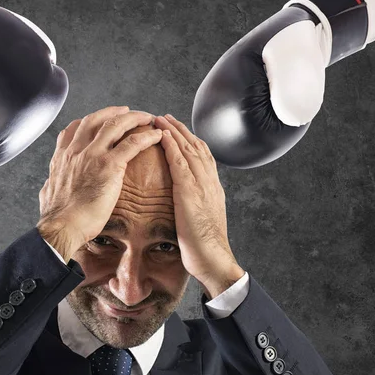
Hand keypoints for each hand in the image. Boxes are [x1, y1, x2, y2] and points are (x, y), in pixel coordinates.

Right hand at [37, 106, 162, 262]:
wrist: (62, 226)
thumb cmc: (56, 218)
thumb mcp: (47, 193)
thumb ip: (51, 184)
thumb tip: (49, 186)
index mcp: (62, 157)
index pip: (73, 128)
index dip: (88, 121)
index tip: (99, 121)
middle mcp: (76, 151)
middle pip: (95, 119)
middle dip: (113, 112)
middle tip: (126, 111)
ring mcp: (92, 155)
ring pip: (115, 124)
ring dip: (133, 118)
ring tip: (145, 118)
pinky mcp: (109, 165)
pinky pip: (132, 143)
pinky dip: (146, 137)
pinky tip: (156, 136)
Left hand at [154, 114, 242, 288]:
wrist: (213, 258)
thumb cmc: (204, 244)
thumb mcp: (202, 217)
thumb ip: (196, 202)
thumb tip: (185, 198)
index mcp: (212, 186)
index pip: (202, 155)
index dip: (189, 139)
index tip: (177, 129)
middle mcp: (210, 181)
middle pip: (196, 146)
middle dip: (180, 129)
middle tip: (166, 116)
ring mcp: (202, 185)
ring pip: (189, 149)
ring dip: (174, 131)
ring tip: (161, 118)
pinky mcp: (191, 192)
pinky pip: (180, 163)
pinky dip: (172, 146)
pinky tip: (163, 136)